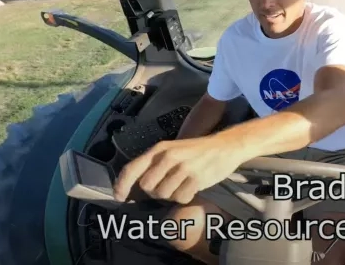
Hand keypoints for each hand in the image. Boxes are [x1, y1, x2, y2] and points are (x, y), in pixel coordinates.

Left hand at [113, 134, 245, 203]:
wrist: (225, 147)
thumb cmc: (196, 151)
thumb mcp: (172, 150)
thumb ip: (155, 164)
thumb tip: (135, 184)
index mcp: (159, 149)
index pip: (132, 168)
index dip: (122, 185)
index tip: (119, 197)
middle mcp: (169, 157)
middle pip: (147, 187)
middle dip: (155, 191)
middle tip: (167, 185)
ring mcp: (183, 168)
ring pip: (164, 194)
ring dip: (172, 194)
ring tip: (183, 183)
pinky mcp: (196, 178)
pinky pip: (181, 198)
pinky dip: (185, 196)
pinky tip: (192, 186)